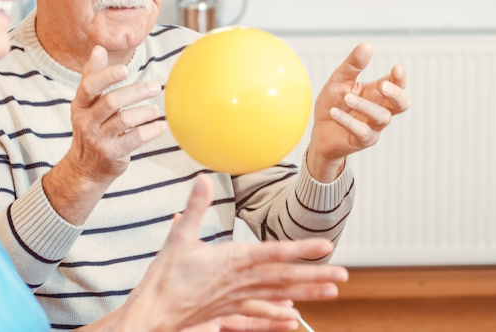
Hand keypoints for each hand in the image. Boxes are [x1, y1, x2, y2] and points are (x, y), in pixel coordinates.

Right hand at [64, 45, 164, 184]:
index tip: (125, 69)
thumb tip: (98, 48)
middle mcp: (86, 121)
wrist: (84, 169)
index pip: (89, 86)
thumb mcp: (86, 104)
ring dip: (145, 112)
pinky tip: (160, 126)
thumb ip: (93, 77)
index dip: (106, 76)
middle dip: (136, 92)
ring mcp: (98, 139)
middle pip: (112, 101)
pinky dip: (150, 130)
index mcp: (80, 105)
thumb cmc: (91, 128)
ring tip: (157, 110)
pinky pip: (135, 138)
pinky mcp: (112, 154)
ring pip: (124, 120)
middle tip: (155, 87)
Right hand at [117, 176, 348, 331]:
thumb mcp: (177, 237)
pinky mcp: (230, 312)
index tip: (325, 246)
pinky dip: (278, 316)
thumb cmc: (164, 278)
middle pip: (284, 279)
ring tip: (332, 291)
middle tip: (343, 275)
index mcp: (231, 261)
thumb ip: (194, 208)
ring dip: (307, 293)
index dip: (300, 249)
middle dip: (315, 275)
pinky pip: (260, 315)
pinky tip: (294, 317)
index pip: (272, 254)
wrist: (152, 315)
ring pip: (279, 296)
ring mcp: (237, 300)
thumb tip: (203, 178)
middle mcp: (240, 282)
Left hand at [305, 43, 410, 181]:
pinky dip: (348, 121)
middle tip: (384, 86)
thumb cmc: (332, 104)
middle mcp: (378, 109)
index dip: (400, 78)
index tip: (397, 69)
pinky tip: (335, 112)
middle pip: (402, 104)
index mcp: (376, 92)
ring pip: (382, 117)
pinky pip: (362, 131)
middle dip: (396, 94)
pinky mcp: (362, 141)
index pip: (397, 85)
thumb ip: (352, 65)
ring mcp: (373, 126)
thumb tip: (367, 45)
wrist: (319, 131)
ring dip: (365, 106)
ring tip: (347, 98)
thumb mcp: (339, 80)